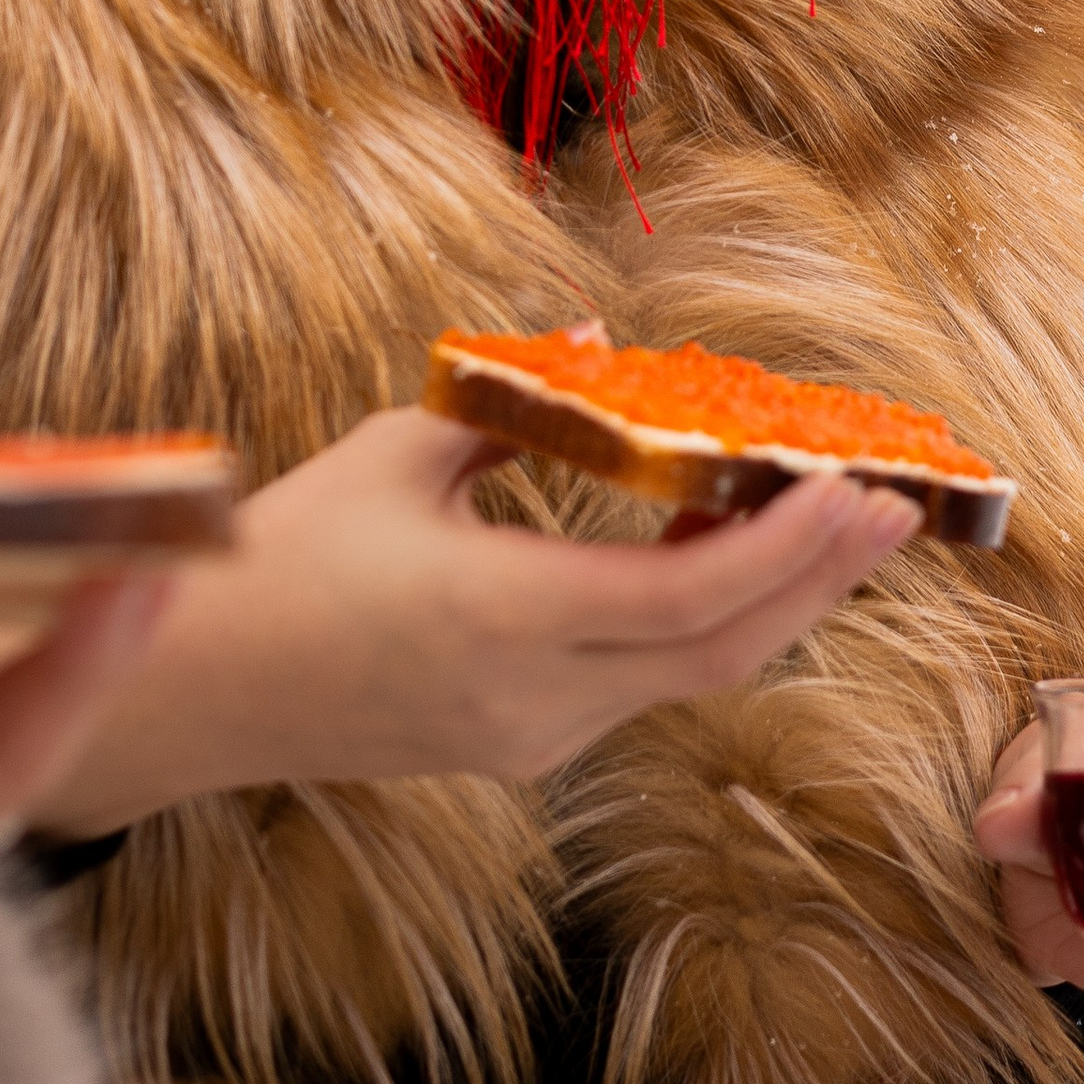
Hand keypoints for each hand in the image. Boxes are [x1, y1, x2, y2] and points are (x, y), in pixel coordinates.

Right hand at [27, 408, 923, 832]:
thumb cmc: (278, 558)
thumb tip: (595, 336)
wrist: (189, 695)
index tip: (857, 495)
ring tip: (842, 531)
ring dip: (774, 604)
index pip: (683, 600)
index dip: (786, 551)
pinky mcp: (517, 747)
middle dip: (819, 581)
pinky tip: (734, 564)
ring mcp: (528, 737)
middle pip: (718, 653)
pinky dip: (705, 623)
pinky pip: (643, 685)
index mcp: (500, 620)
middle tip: (895, 510)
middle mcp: (532, 700)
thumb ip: (509, 401)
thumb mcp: (390, 454)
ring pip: (690, 678)